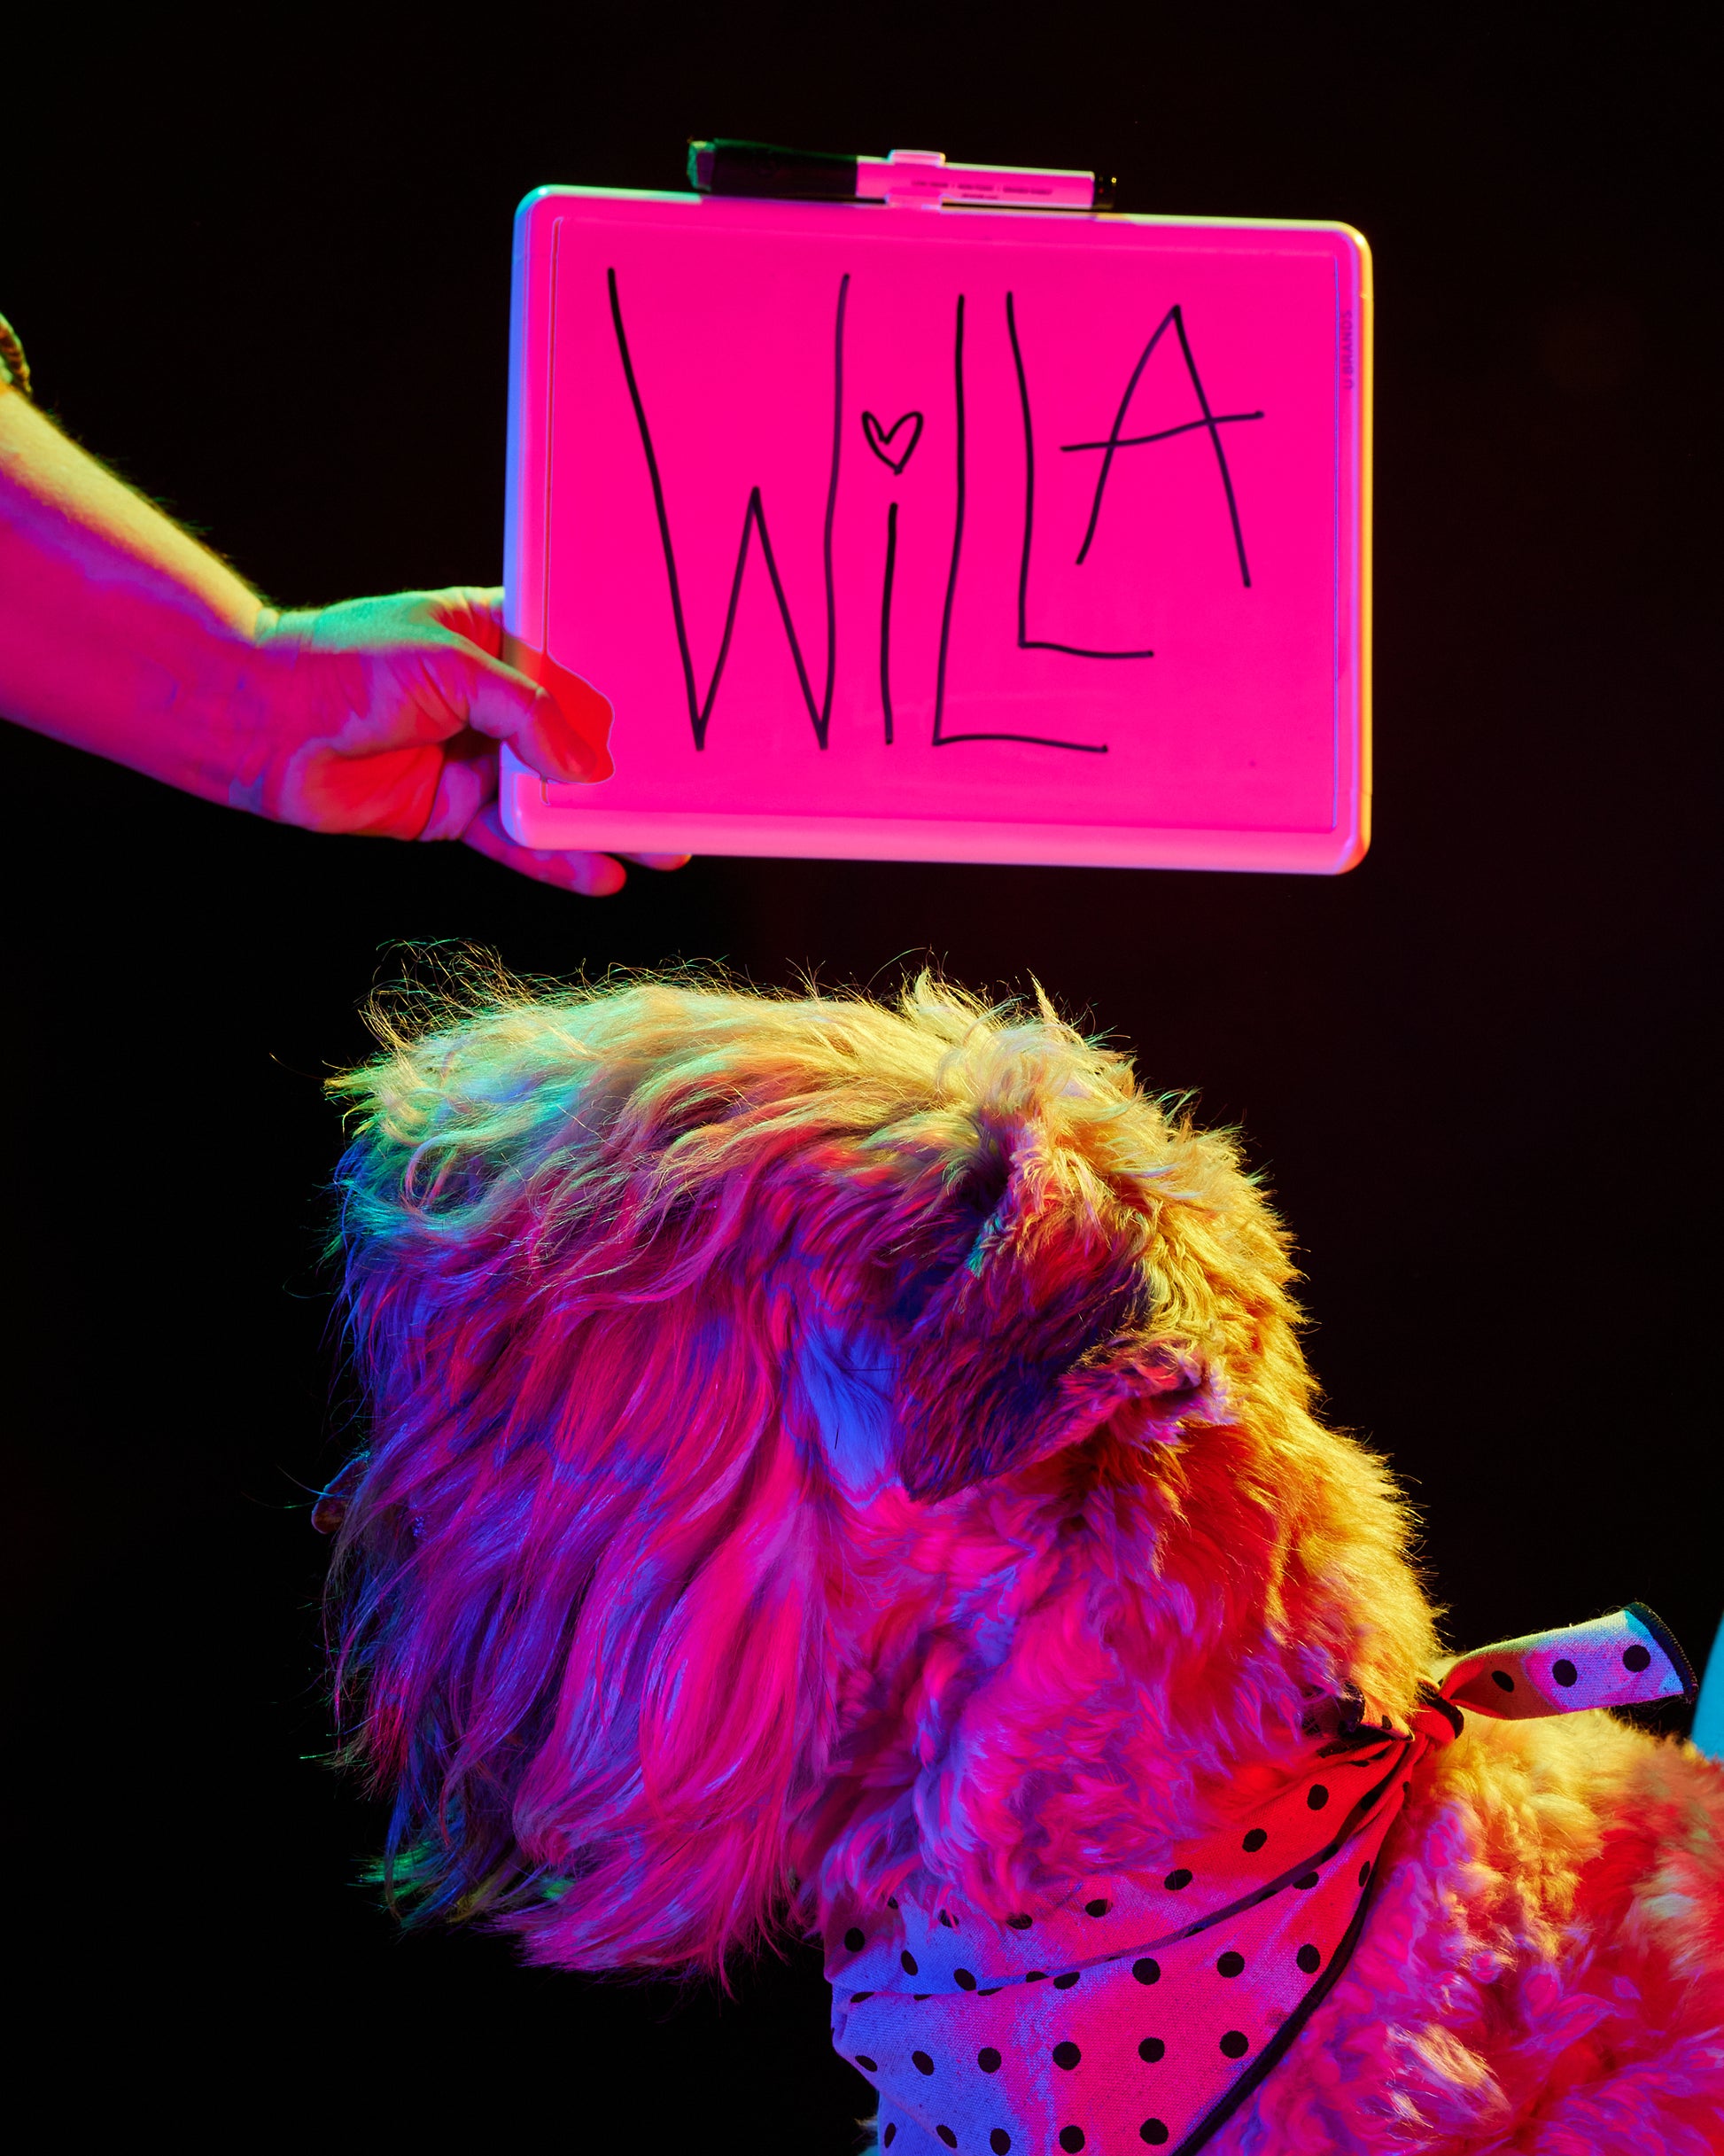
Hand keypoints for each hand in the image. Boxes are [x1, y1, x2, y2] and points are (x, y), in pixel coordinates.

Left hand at [240, 587, 685, 895]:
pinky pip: (515, 841)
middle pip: (577, 741)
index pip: (580, 668)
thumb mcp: (452, 666)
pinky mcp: (452, 812)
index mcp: (498, 638)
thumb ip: (528, 716)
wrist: (261, 723)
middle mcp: (493, 700)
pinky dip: (555, 861)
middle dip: (629, 773)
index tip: (677, 725)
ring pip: (553, 798)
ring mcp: (475, 759)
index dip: (627, 698)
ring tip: (661, 847)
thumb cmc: (347, 664)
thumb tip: (589, 770)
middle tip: (685, 799)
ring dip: (604, 826)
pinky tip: (599, 875)